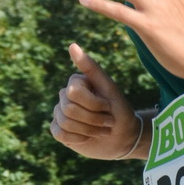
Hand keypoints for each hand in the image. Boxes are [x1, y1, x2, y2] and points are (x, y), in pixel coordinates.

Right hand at [50, 43, 142, 159]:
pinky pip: (59, 134)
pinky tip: (88, 138)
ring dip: (89, 130)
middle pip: (69, 109)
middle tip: (108, 122)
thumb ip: (91, 68)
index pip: (74, 92)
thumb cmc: (119, 111)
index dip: (94, 104)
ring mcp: (61, 113)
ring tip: (102, 131)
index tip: (109, 107)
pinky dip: (77, 138)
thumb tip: (72, 45)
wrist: (124, 137)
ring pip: (65, 122)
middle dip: (93, 120)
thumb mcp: (109, 88)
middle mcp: (66, 95)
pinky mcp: (60, 130)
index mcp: (76, 82)